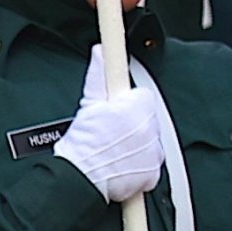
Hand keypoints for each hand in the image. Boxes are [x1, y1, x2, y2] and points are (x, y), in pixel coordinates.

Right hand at [55, 81, 168, 201]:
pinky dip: (140, 165)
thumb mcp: (89, 103)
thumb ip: (99, 74)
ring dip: (137, 144)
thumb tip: (101, 52)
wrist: (78, 178)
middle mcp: (148, 130)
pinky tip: (122, 164)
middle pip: (148, 119)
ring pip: (151, 141)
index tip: (117, 111)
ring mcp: (152, 153)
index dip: (127, 104)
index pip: (143, 96)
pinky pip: (151, 164)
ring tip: (115, 149)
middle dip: (133, 123)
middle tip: (112, 132)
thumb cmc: (82, 145)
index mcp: (136, 108)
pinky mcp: (152, 174)